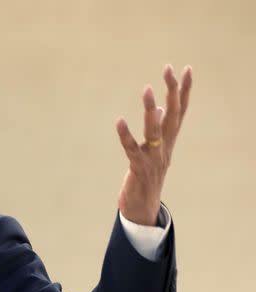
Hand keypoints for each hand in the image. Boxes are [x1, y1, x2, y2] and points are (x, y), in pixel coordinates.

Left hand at [116, 65, 191, 225]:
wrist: (142, 208)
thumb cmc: (146, 177)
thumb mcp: (155, 151)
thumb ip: (158, 130)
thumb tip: (159, 109)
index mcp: (168, 141)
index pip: (180, 111)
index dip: (184, 90)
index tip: (186, 68)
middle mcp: (164, 147)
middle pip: (172, 115)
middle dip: (172, 91)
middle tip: (169, 69)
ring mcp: (153, 158)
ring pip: (154, 131)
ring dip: (151, 110)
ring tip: (147, 89)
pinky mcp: (138, 168)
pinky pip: (132, 149)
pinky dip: (126, 135)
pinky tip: (120, 121)